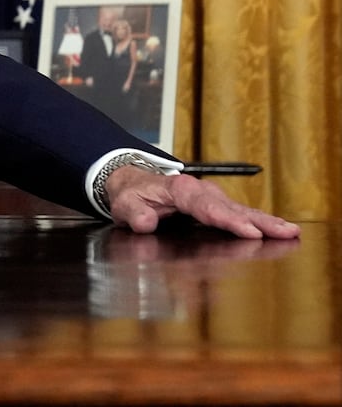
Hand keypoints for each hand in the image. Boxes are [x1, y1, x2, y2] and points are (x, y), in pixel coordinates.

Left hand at [105, 167, 300, 239]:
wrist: (132, 183)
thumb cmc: (131, 194)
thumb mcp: (125, 203)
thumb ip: (134, 213)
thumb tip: (144, 223)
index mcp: (180, 189)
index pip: (207, 208)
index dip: (229, 220)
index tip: (249, 232)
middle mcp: (200, 190)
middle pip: (232, 207)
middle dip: (259, 220)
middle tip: (284, 232)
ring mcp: (211, 196)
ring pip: (242, 209)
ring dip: (266, 221)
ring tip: (290, 231)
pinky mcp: (216, 204)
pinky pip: (240, 212)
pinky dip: (260, 220)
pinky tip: (279, 229)